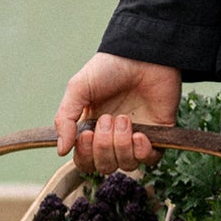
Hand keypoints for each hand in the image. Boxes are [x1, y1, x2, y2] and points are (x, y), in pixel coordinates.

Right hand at [54, 53, 180, 173]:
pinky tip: (140, 134)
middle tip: (109, 118)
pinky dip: (142, 151)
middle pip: (104, 166)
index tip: (86, 134)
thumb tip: (61, 150)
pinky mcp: (159, 134)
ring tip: (125, 119)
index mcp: (93, 129)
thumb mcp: (78, 89)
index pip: (85, 161)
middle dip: (104, 147)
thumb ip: (65, 119)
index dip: (84, 155)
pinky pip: (150, 159)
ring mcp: (137, 136)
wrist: (142, 54)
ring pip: (126, 165)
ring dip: (122, 146)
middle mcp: (114, 137)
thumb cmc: (109, 68)